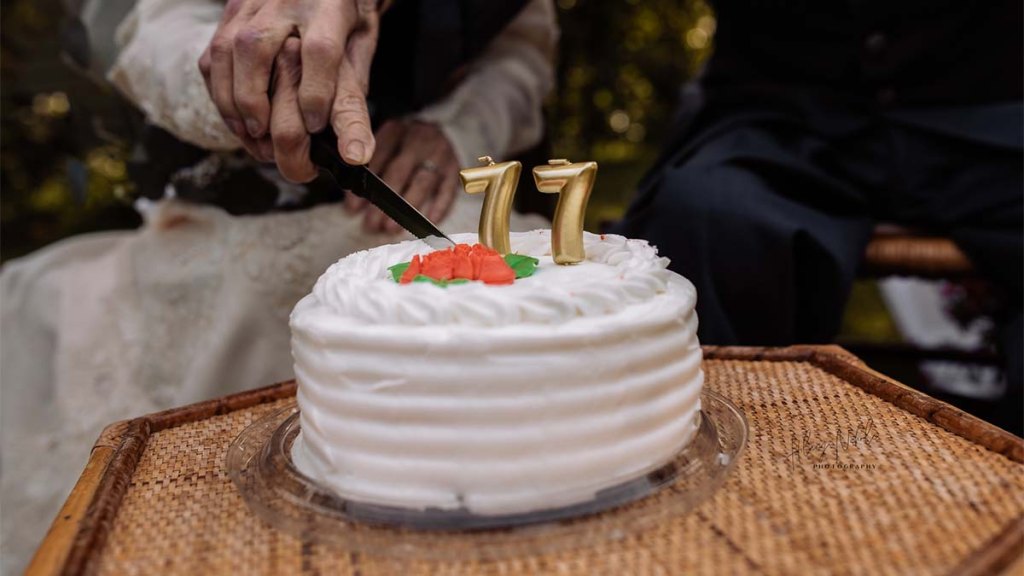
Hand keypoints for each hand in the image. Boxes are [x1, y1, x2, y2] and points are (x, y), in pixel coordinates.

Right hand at [198, 0, 378, 170]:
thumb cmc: (346, 17)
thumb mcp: (362, 46)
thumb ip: (354, 93)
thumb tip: (355, 153)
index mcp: (330, 6)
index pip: (319, 50)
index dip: (315, 93)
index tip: (314, 126)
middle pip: (256, 45)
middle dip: (254, 97)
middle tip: (264, 133)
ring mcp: (252, 0)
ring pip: (226, 47)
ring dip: (230, 97)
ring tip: (247, 131)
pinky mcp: (232, 8)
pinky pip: (212, 50)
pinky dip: (218, 87)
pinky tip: (233, 113)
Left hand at [349, 120, 460, 232]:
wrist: (442, 132)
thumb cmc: (405, 146)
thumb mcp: (386, 146)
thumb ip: (371, 168)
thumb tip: (354, 204)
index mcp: (396, 130)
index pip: (377, 158)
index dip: (364, 185)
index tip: (353, 209)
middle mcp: (419, 138)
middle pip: (399, 172)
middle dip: (383, 202)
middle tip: (371, 224)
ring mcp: (440, 152)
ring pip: (423, 182)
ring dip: (407, 207)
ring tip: (391, 228)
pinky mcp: (456, 167)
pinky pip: (448, 189)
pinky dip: (439, 207)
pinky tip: (428, 221)